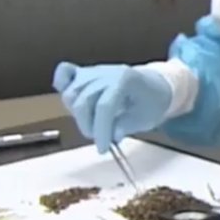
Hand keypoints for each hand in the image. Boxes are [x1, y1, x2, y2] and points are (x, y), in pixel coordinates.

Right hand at [52, 63, 172, 153]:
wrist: (157, 85)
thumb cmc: (152, 103)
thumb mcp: (146, 118)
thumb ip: (126, 125)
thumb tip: (111, 135)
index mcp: (125, 80)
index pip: (105, 106)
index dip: (101, 130)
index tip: (102, 149)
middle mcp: (106, 72)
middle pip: (83, 100)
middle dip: (88, 125)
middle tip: (98, 138)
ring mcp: (93, 71)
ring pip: (71, 93)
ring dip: (77, 114)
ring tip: (93, 124)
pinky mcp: (84, 73)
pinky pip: (65, 73)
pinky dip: (61, 84)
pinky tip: (69, 101)